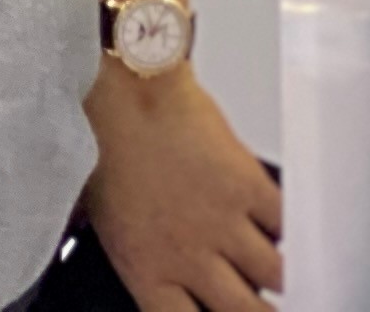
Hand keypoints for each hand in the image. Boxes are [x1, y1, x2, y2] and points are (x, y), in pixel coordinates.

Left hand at [83, 60, 280, 311]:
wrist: (120, 79)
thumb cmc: (92, 131)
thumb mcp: (84, 203)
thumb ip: (108, 243)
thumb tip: (100, 251)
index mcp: (143, 265)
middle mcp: (188, 254)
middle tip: (260, 305)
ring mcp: (223, 222)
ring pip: (274, 274)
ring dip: (273, 271)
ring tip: (269, 264)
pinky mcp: (249, 187)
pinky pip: (285, 225)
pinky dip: (284, 226)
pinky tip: (273, 222)